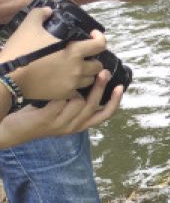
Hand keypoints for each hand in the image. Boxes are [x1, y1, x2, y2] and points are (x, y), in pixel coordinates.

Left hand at [0, 72, 122, 147]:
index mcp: (81, 125)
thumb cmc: (41, 116)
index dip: (115, 101)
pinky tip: (52, 86)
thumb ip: (77, 102)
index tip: (120, 87)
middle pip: (94, 106)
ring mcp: (61, 124)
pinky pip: (60, 101)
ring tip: (70, 78)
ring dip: (74, 89)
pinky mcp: (48, 120)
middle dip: (100, 87)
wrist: (16, 130)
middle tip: (103, 72)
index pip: (105, 115)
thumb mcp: (64, 112)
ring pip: (78, 102)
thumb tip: (90, 80)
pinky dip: (57, 93)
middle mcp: (74, 127)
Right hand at [1, 8, 105, 100]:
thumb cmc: (20, 50)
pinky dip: (75, 86)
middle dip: (93, 59)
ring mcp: (72, 83)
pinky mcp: (63, 95)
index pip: (101, 45)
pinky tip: (67, 81)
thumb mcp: (29, 26)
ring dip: (86, 74)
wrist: (7, 77)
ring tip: (76, 69)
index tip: (92, 35)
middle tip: (83, 56)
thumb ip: (41, 14)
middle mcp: (78, 68)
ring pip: (90, 80)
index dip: (100, 38)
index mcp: (75, 51)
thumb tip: (48, 10)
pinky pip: (77, 91)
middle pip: (98, 65)